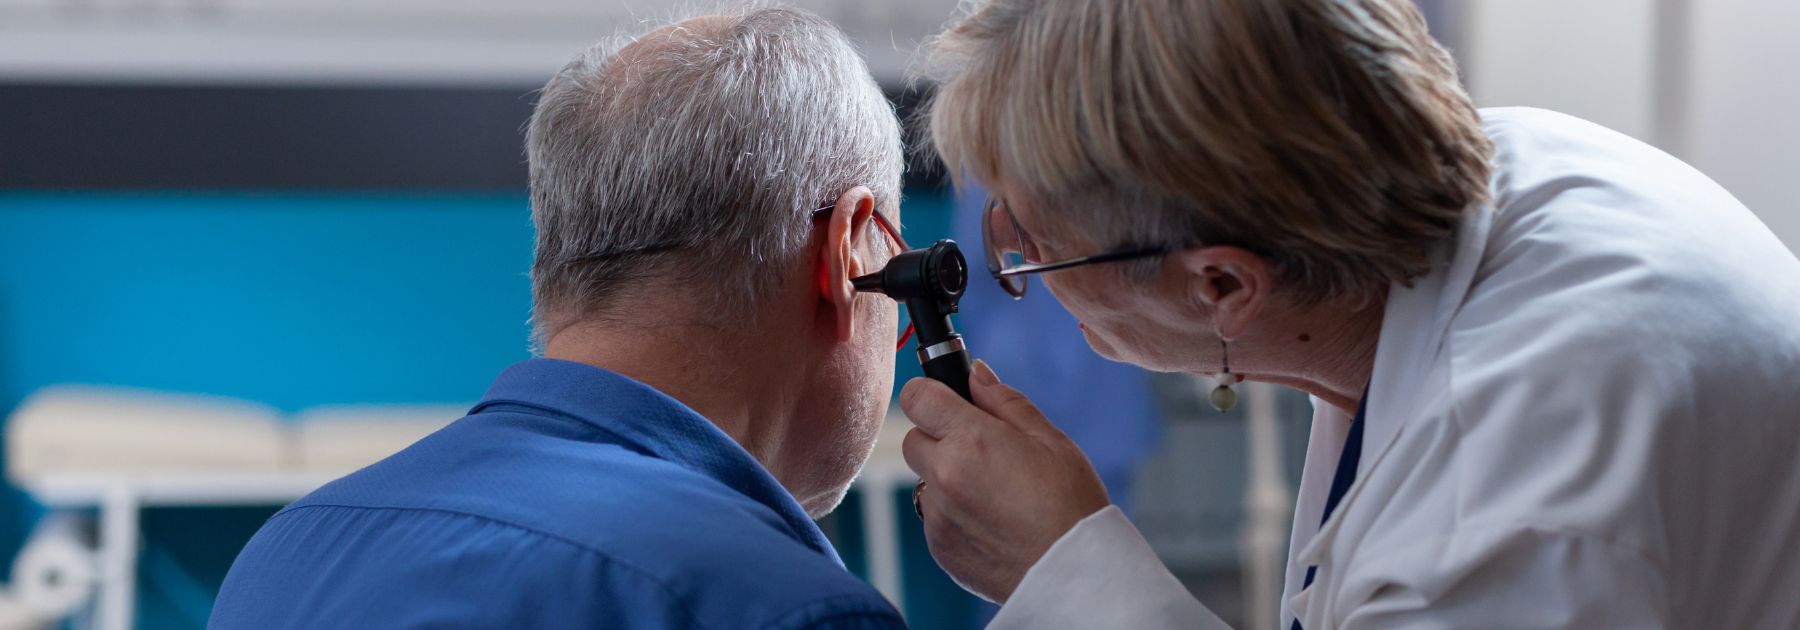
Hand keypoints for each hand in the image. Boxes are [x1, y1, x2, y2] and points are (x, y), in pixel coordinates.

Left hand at [899, 359, 1109, 602]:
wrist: (1074, 575)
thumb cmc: (1071, 504)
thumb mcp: (1049, 440)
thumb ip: (1004, 402)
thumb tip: (975, 373)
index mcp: (971, 440)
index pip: (917, 396)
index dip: (932, 393)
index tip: (949, 401)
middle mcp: (945, 476)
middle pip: (914, 438)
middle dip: (940, 437)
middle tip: (983, 450)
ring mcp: (938, 516)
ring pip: (924, 480)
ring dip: (947, 478)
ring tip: (995, 493)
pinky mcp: (939, 547)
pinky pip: (934, 516)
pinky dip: (954, 513)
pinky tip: (992, 521)